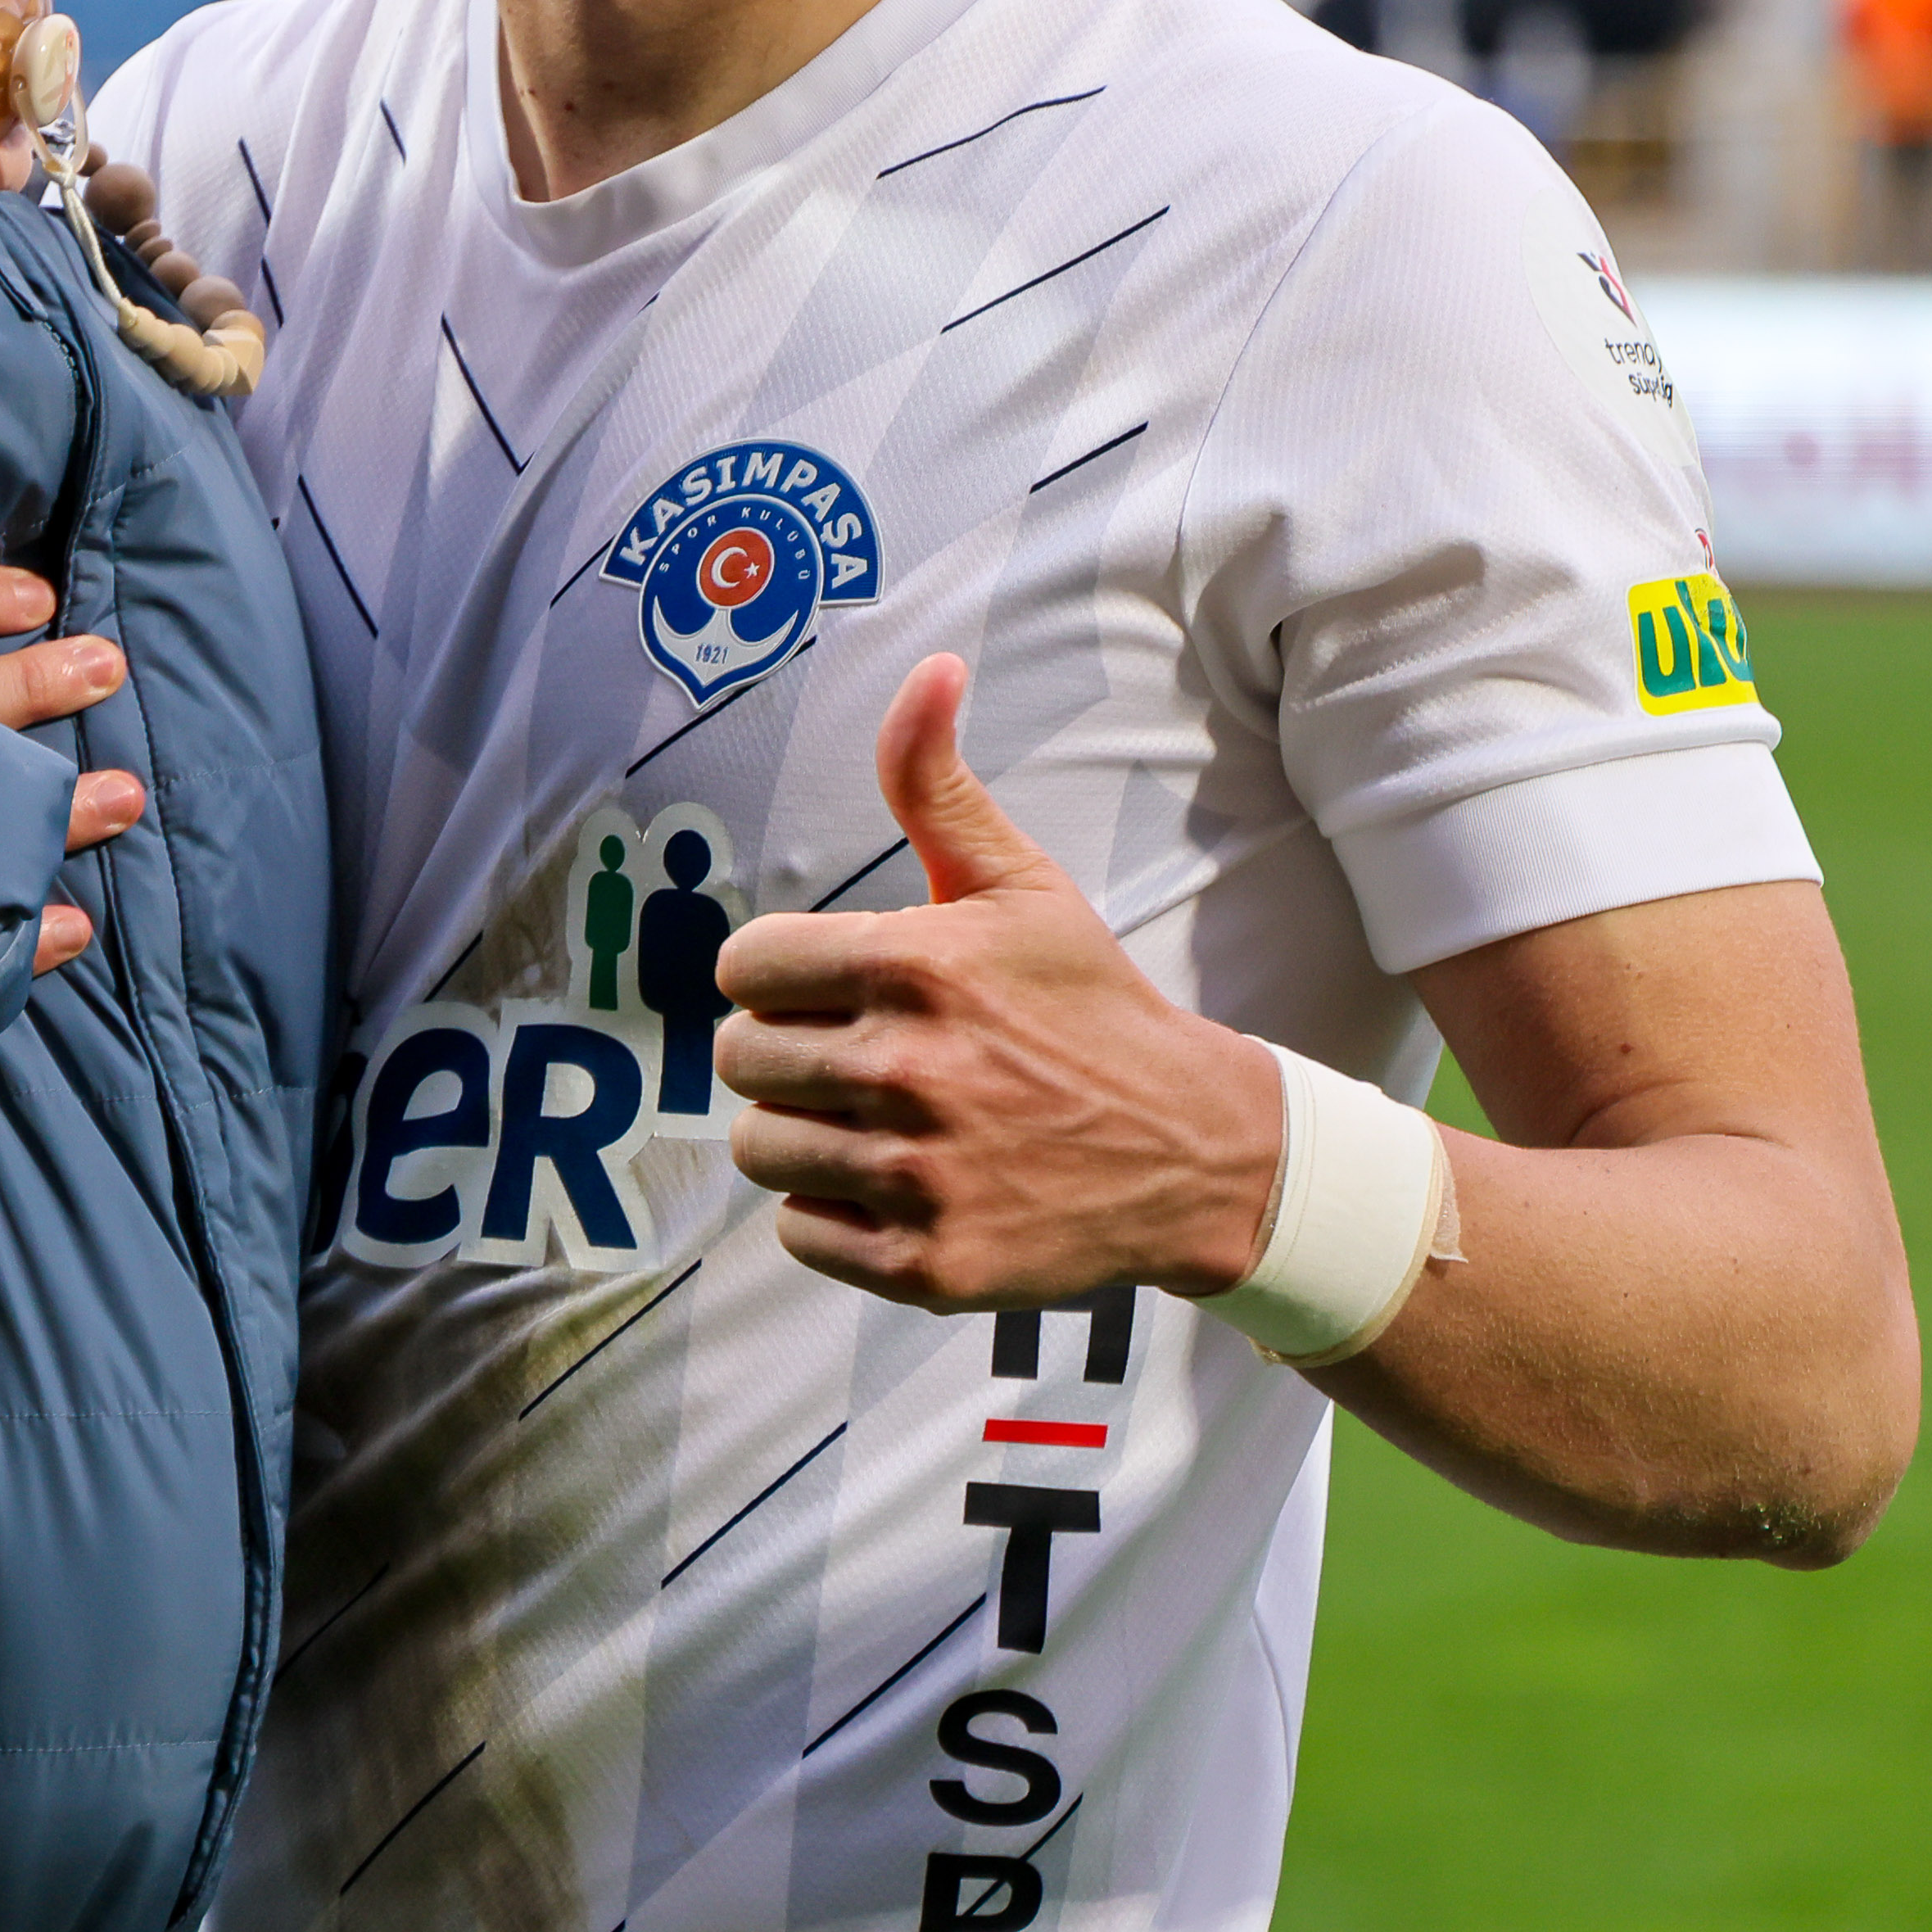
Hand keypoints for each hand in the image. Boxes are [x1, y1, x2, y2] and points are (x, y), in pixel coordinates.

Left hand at [713, 655, 1283, 1312]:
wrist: (1191, 1149)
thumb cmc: (1086, 1005)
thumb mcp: (1019, 883)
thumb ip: (937, 781)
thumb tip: (931, 667)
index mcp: (917, 968)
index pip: (744, 969)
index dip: (780, 974)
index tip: (833, 986)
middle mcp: (911, 1072)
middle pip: (740, 1059)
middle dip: (785, 1051)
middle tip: (858, 1053)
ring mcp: (919, 1176)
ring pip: (761, 1148)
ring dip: (804, 1133)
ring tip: (877, 1118)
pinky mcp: (928, 1265)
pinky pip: (801, 1233)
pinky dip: (834, 1214)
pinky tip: (899, 1181)